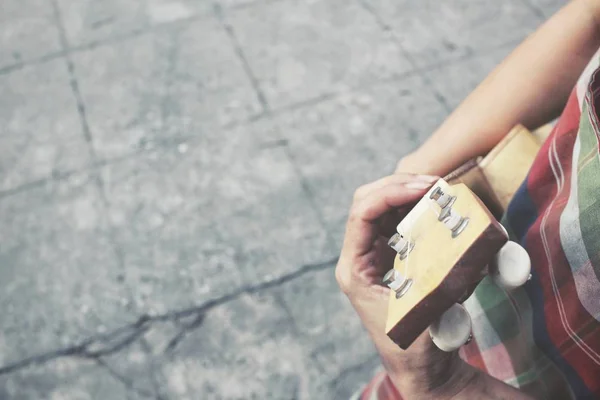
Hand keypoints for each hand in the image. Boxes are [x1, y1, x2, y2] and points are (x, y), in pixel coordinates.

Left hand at [335, 173, 476, 397]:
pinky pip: (397, 223)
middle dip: (399, 186)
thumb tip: (466, 240)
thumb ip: (440, 274)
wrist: (421, 370)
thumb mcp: (424, 308)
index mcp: (354, 269)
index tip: (425, 187)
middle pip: (368, 204)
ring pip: (382, 209)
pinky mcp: (388, 258)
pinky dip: (416, 209)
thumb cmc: (417, 347)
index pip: (362, 214)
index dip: (391, 194)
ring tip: (440, 190)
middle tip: (435, 184)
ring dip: (409, 194)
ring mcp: (372, 256)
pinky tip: (436, 206)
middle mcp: (358, 257)